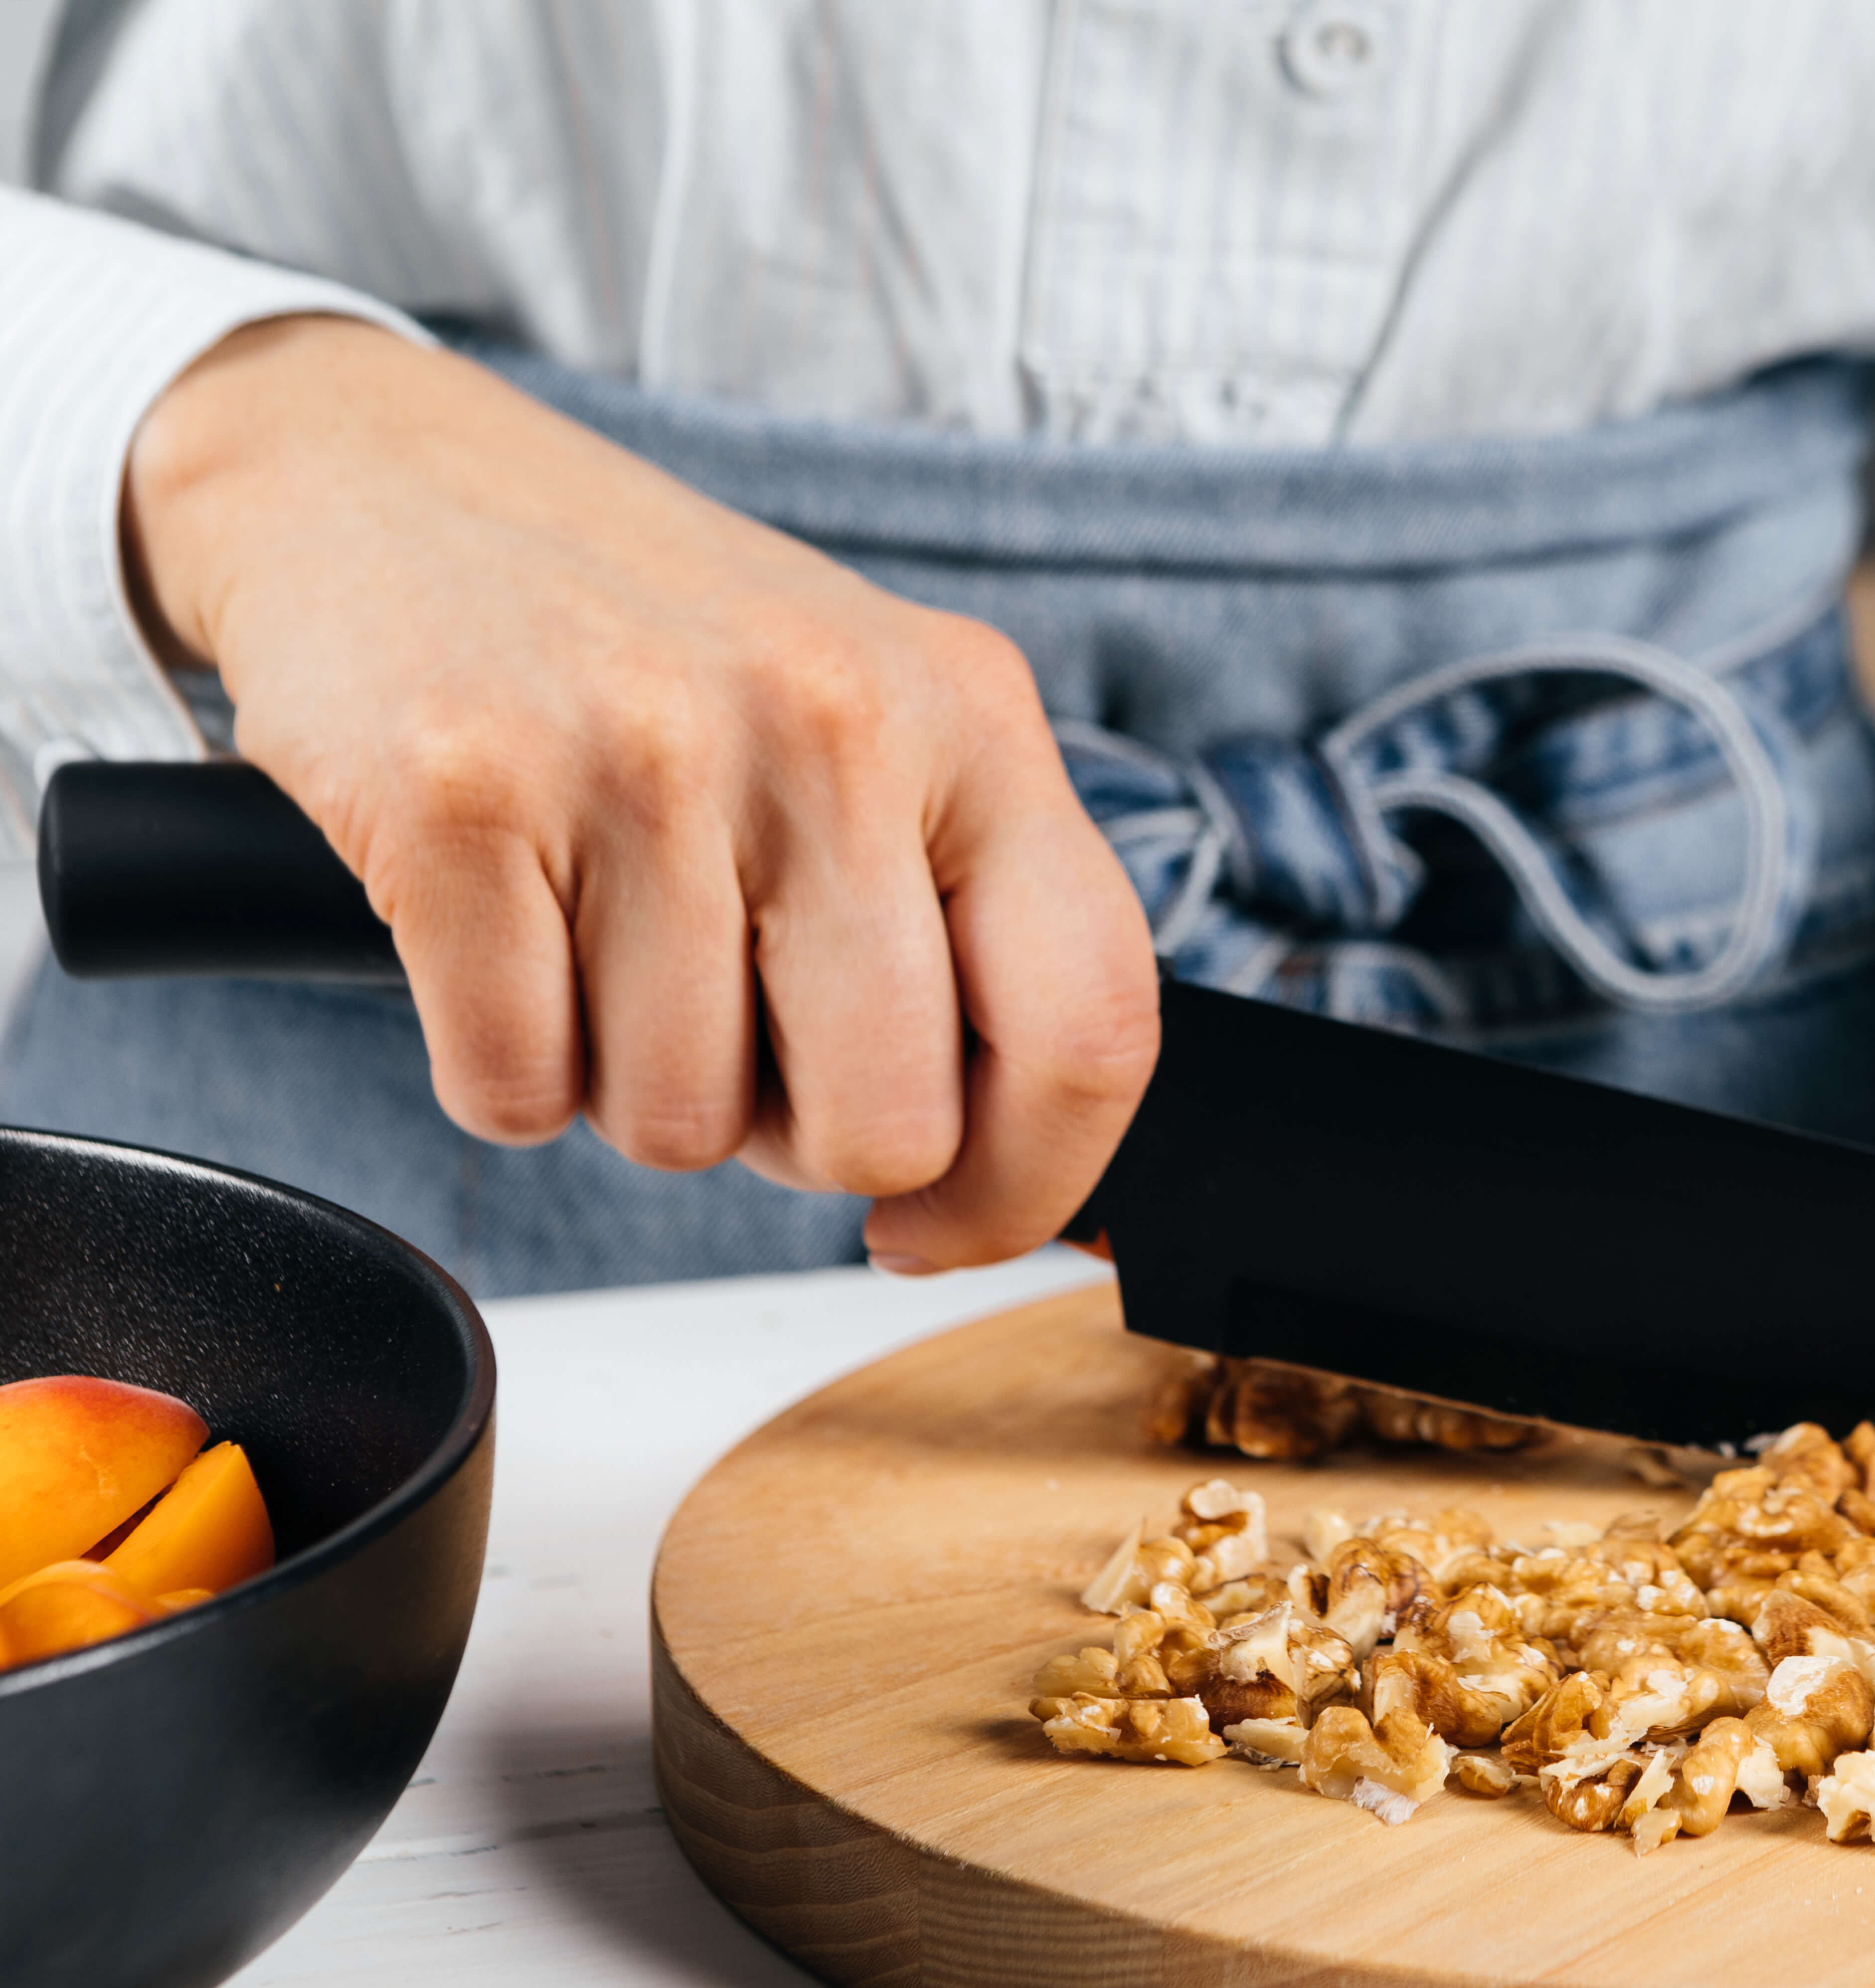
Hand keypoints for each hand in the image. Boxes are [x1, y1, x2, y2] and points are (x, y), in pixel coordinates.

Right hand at [122, 316, 1159, 1269]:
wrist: (381, 476)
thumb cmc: (647, 640)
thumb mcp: (874, 724)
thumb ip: (970, 920)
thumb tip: (994, 1169)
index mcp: (974, 715)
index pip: (1094, 1027)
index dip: (1027, 1186)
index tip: (937, 1225)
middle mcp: (834, 720)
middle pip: (883, 1125)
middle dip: (795, 1138)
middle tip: (731, 1027)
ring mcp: (645, 752)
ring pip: (682, 1126)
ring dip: (630, 1084)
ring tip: (602, 931)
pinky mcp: (456, 794)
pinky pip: (514, 1088)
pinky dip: (501, 1061)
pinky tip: (504, 930)